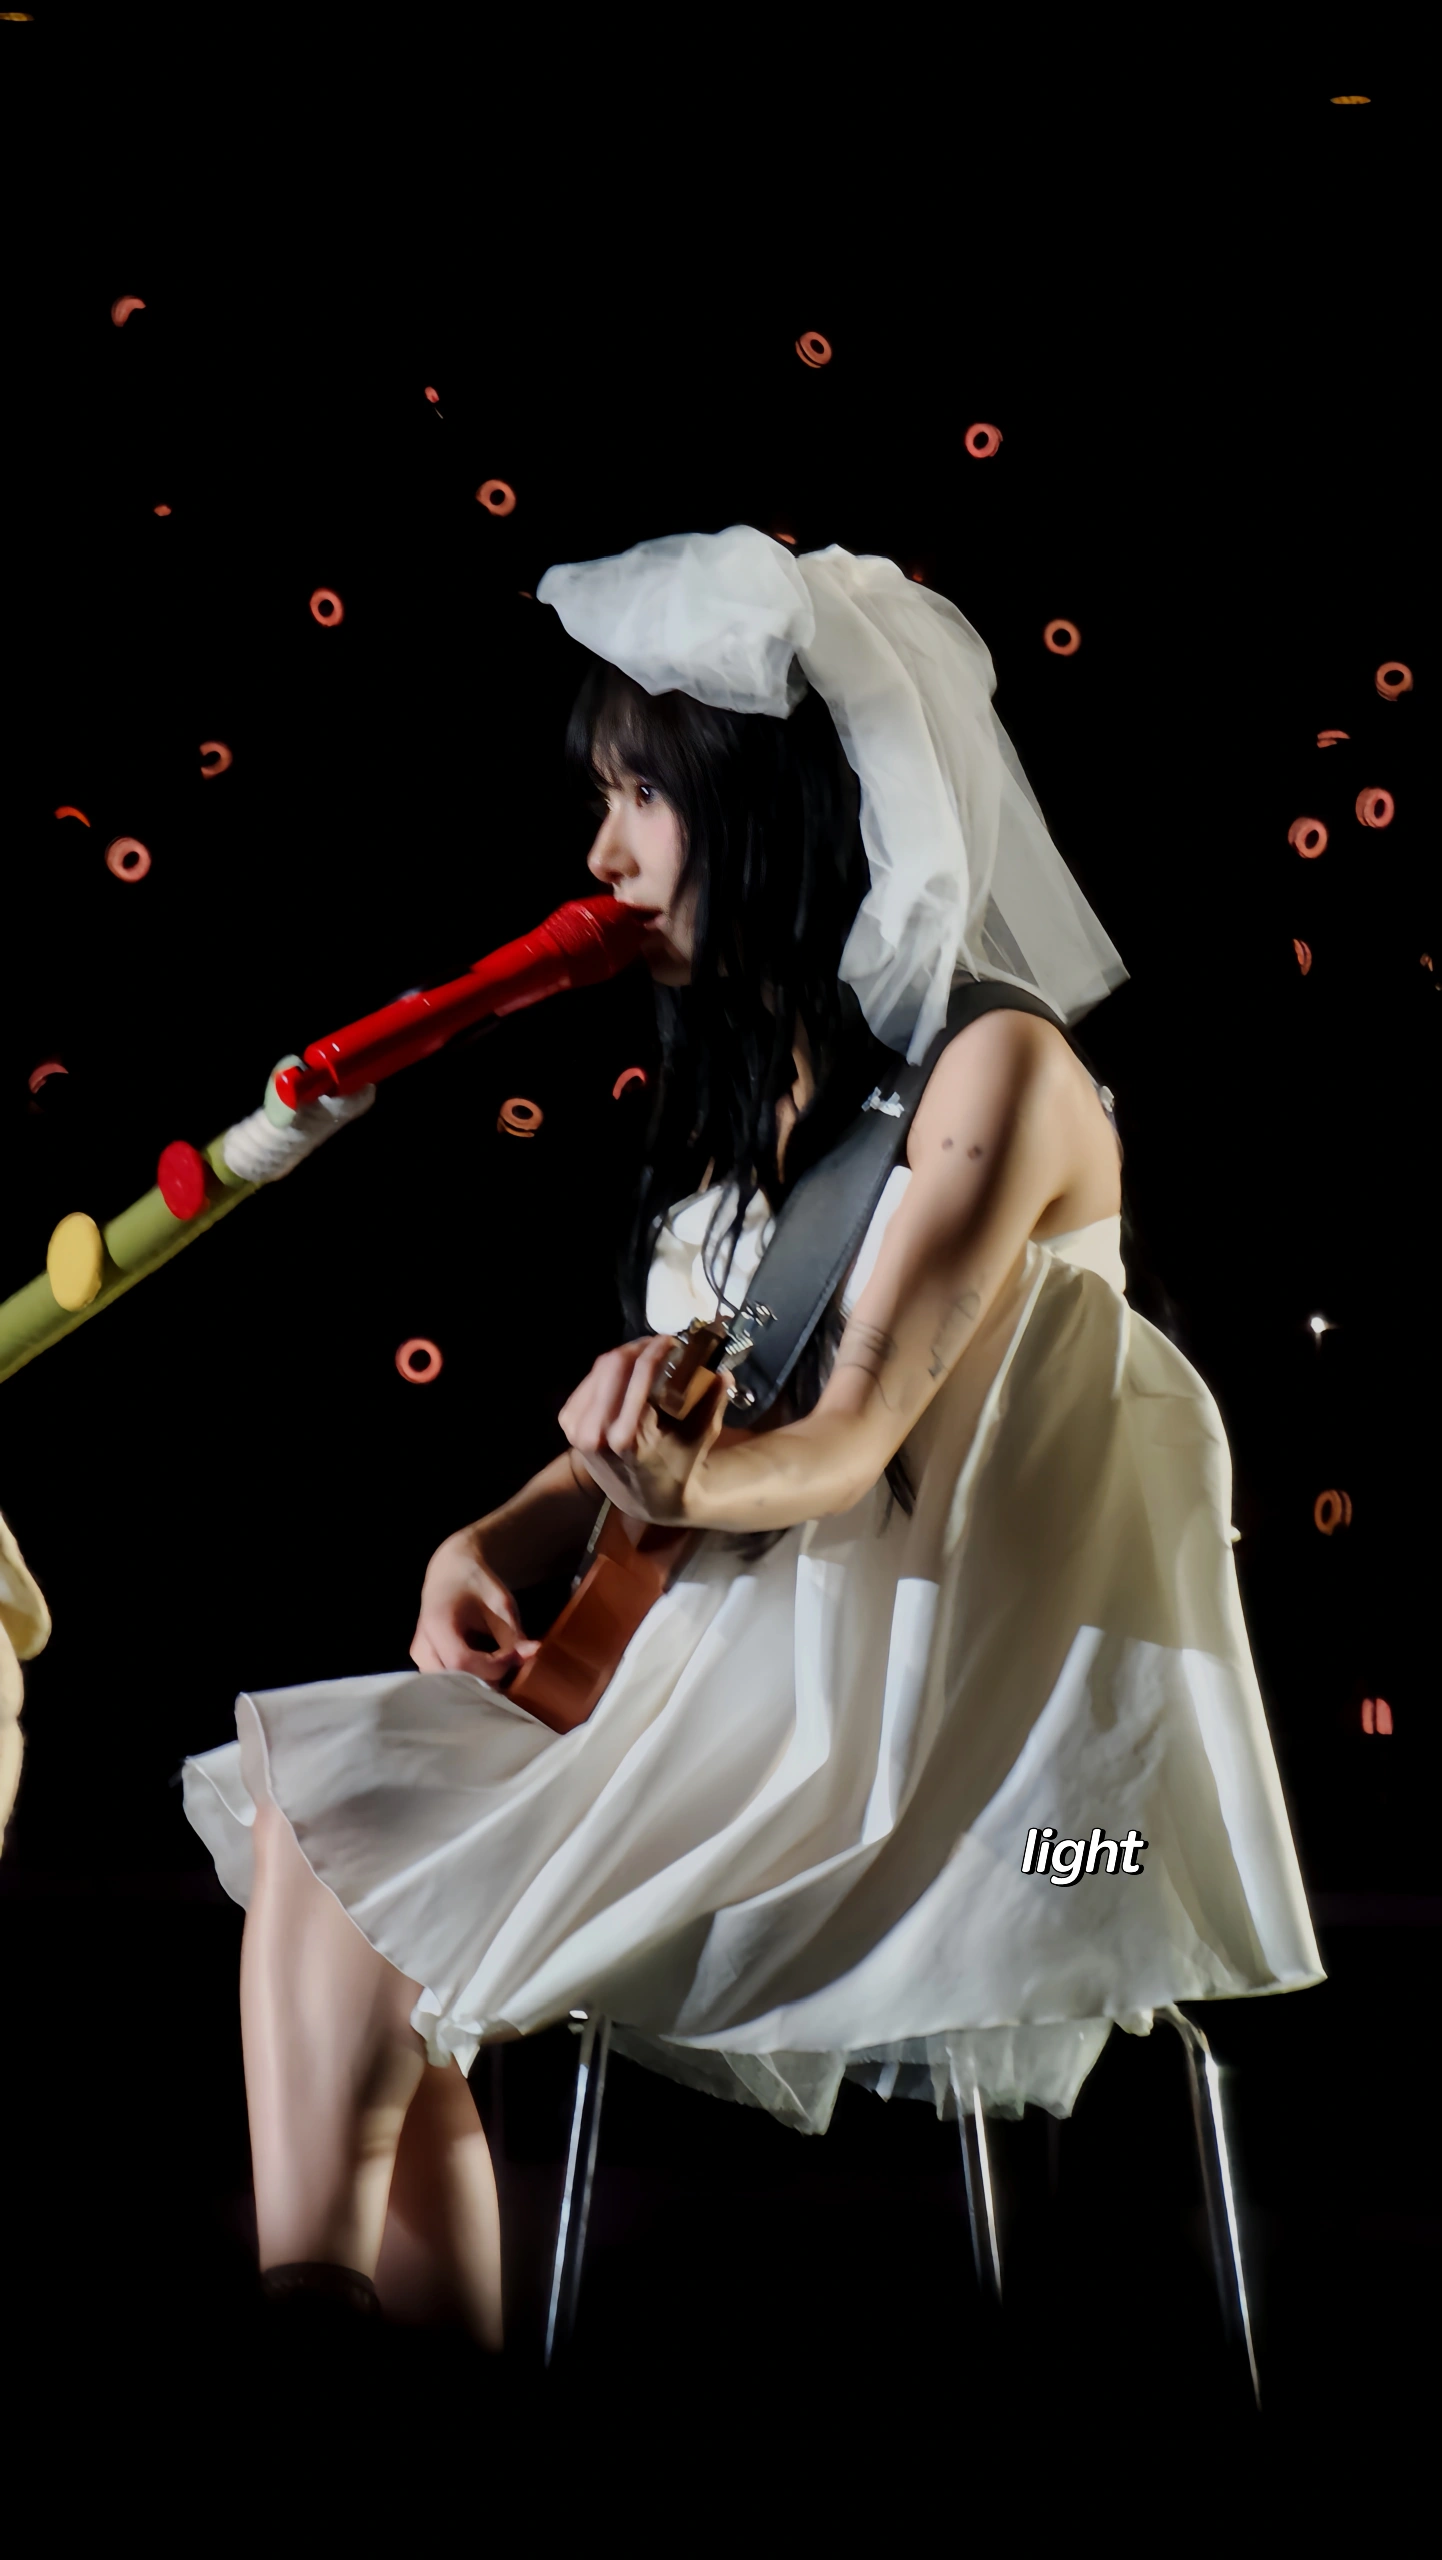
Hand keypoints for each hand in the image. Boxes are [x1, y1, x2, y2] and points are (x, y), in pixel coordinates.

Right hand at [410, 1527, 543, 1682]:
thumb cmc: (474, 1583)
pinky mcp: (425, 1663)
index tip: (514, 1654)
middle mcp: (421, 1645)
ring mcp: (420, 1657)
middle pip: (454, 1682)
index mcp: (436, 1623)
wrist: (450, 1571)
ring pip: (450, 1687)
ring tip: (500, 1665)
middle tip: (510, 1665)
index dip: (493, 1665)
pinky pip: (448, 1683)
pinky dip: (471, 1680)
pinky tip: (488, 1667)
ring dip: (479, 1682)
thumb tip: (533, 1655)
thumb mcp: (499, 1602)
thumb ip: (513, 1633)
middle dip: (487, 1679)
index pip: (461, 1662)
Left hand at [557, 1334, 731, 1526]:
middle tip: (660, 1344)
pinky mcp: (568, 1425)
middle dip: (640, 1347)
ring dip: (625, 1356)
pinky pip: (588, 1382)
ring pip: (600, 1369)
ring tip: (646, 1354)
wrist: (646, 1501)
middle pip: (614, 1365)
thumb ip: (711, 1403)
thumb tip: (724, 1372)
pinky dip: (608, 1372)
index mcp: (627, 1438)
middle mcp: (595, 1434)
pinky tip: (627, 1371)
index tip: (672, 1340)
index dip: (656, 1349)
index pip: (639, 1375)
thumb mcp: (699, 1438)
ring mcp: (577, 1430)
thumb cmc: (677, 1468)